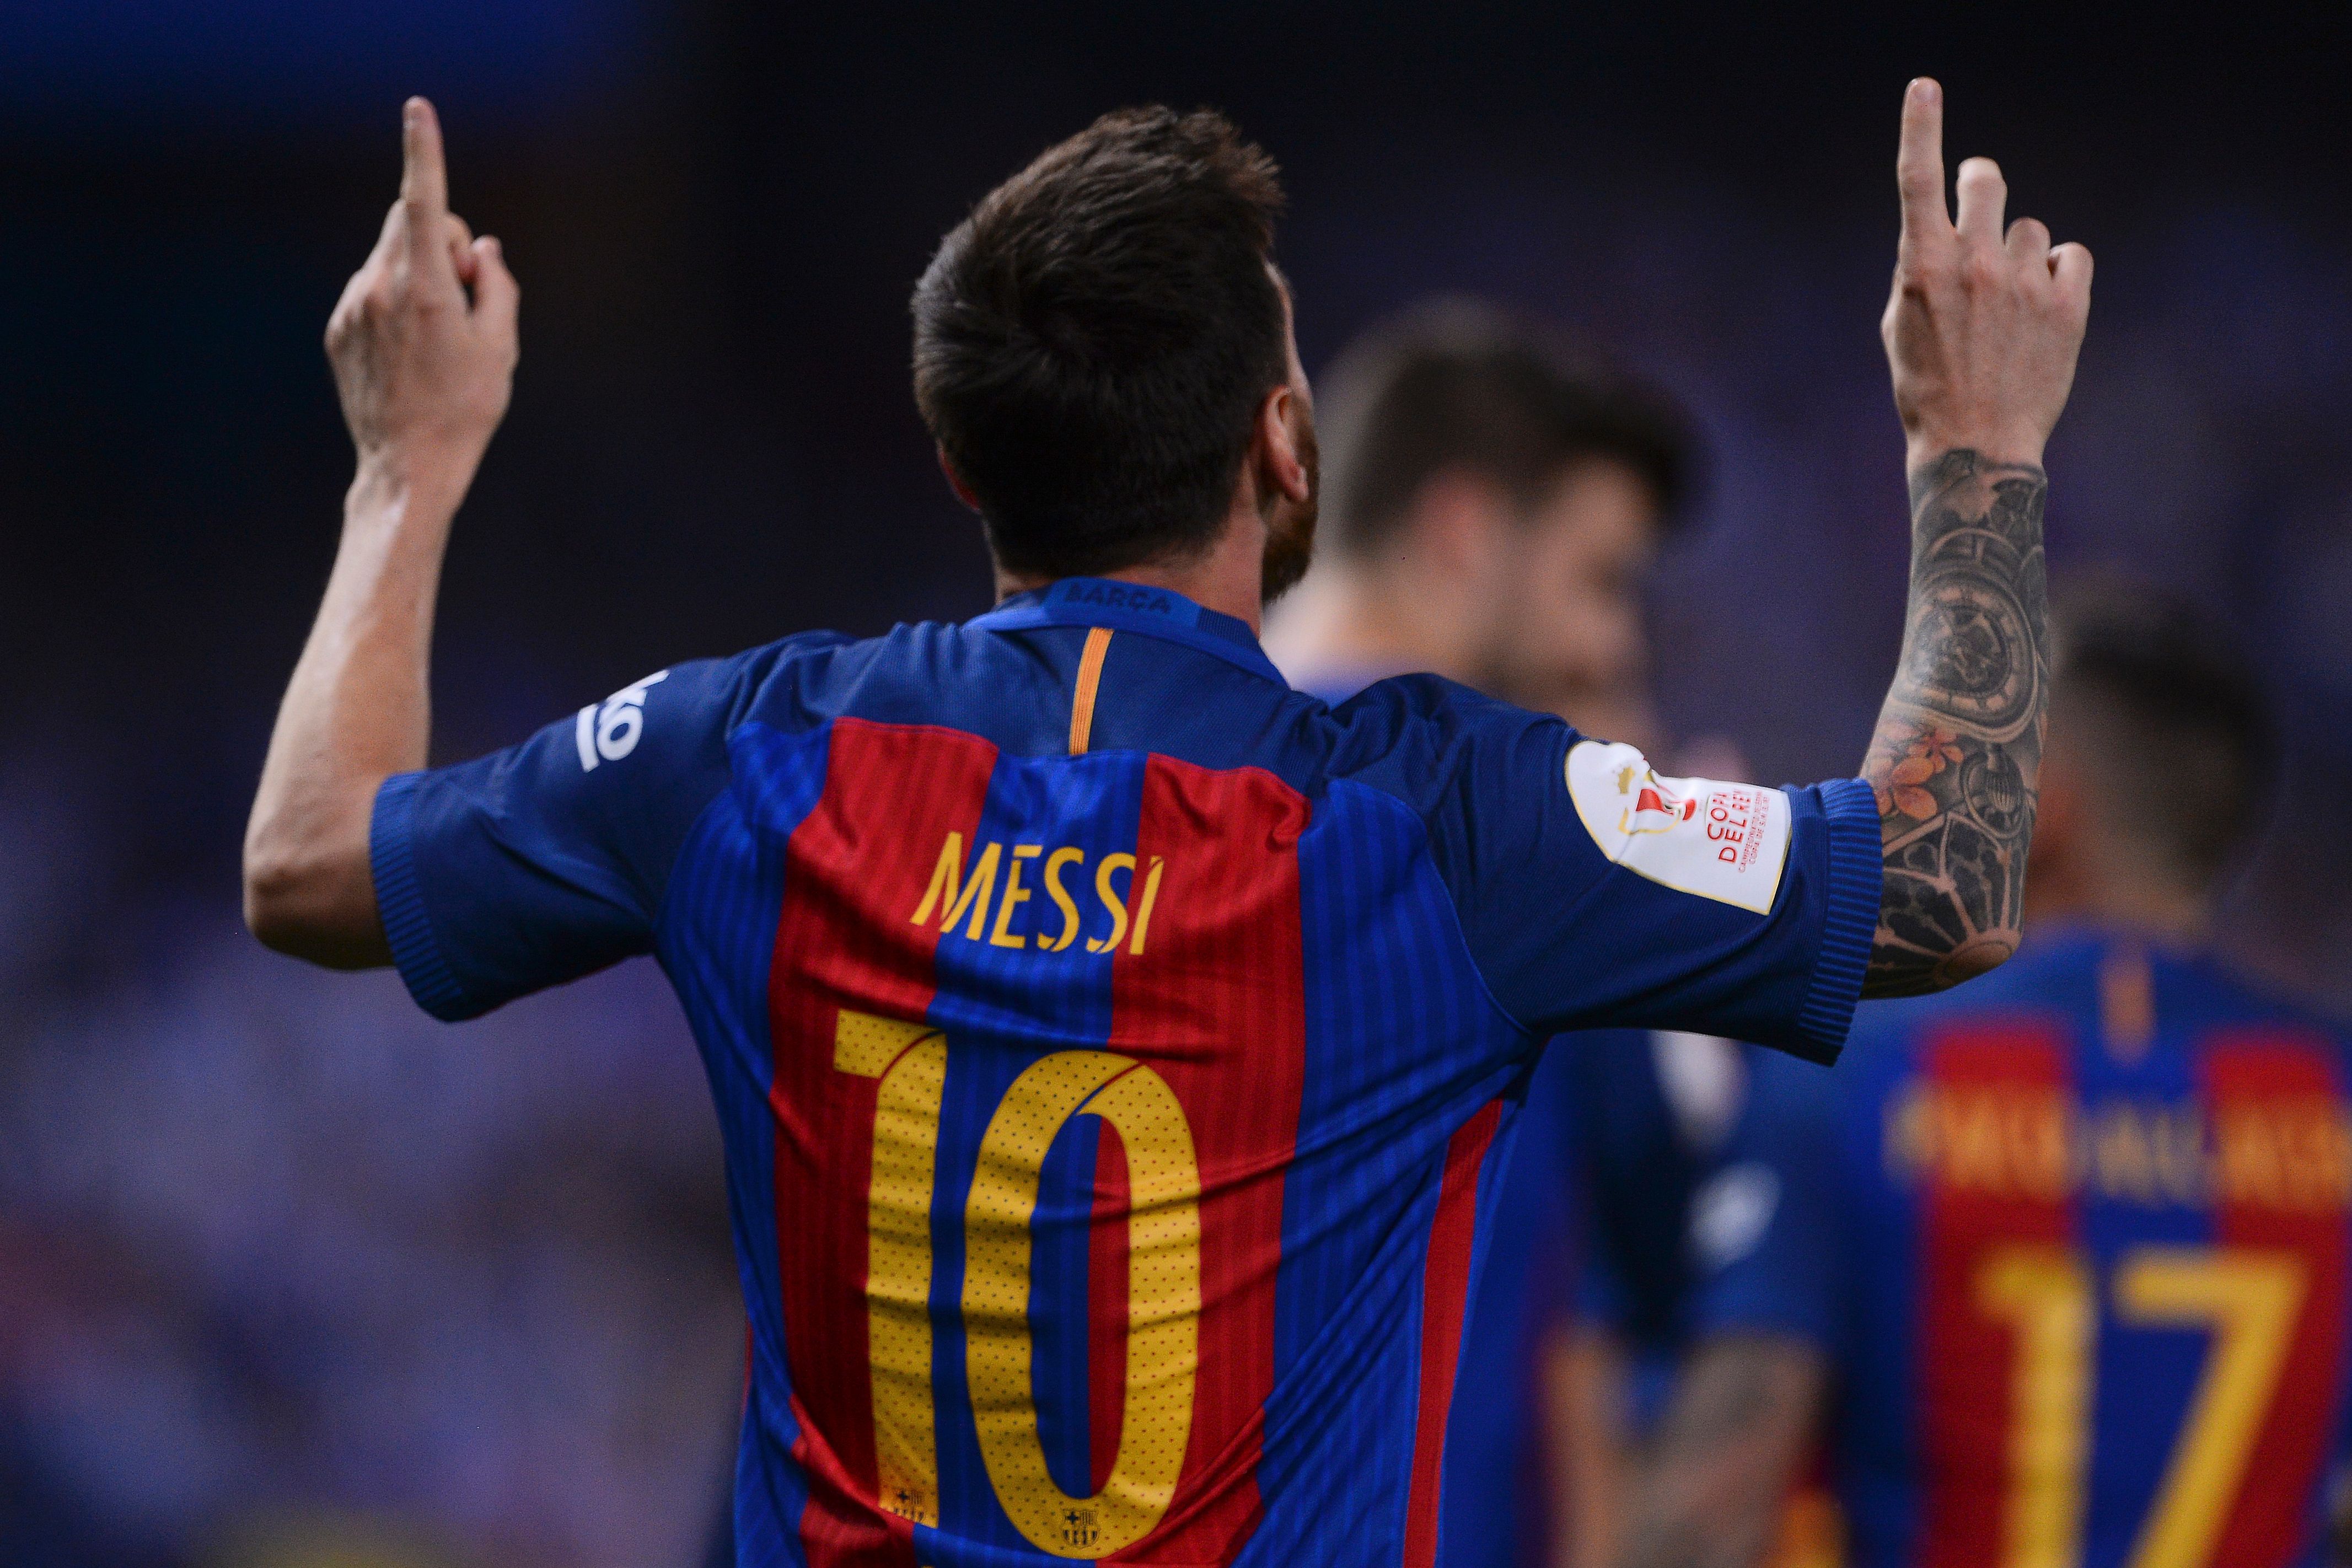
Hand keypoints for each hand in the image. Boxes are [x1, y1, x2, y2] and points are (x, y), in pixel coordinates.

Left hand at [325, 98, 518, 485]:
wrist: (407, 467)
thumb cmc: (465, 409)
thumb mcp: (503, 347)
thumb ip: (496, 285)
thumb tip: (480, 248)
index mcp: (425, 289)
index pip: (424, 203)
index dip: (424, 152)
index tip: (417, 109)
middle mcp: (379, 288)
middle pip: (410, 224)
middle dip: (442, 243)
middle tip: (467, 300)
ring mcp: (352, 307)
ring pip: (389, 258)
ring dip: (418, 277)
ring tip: (436, 340)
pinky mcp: (338, 329)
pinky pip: (371, 290)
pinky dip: (395, 303)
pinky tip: (410, 354)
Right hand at [1881, 79, 2089, 468]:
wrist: (1976, 447)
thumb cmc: (1926, 388)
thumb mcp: (1901, 325)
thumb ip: (1921, 269)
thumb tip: (1946, 233)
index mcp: (1922, 267)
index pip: (1918, 180)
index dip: (1920, 127)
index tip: (1924, 86)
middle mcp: (1973, 264)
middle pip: (1987, 179)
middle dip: (1983, 185)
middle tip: (1982, 203)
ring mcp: (2023, 282)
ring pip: (2032, 228)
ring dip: (2021, 253)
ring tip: (2010, 304)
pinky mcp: (2068, 304)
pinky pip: (2070, 255)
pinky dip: (2058, 275)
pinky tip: (2042, 309)